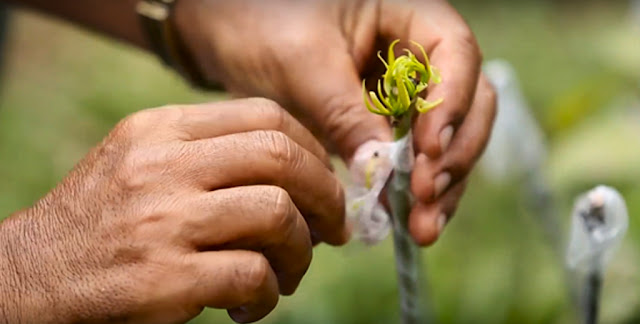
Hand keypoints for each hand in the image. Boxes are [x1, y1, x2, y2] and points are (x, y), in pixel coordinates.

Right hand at [0, 99, 345, 323]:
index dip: (312, 149)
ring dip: (299, 251)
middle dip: (325, 195)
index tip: (325, 181)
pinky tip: (247, 305)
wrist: (31, 277)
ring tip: (285, 273)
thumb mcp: (143, 163)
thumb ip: (210, 155)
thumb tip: (300, 170)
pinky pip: (252, 275)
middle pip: (281, 157)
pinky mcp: (164, 277)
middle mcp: (162, 166)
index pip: (264, 116)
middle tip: (331, 228)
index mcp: (161, 130)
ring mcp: (163, 220)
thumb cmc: (101, 221)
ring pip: (277, 214)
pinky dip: (266, 295)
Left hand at [174, 0, 496, 244]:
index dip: (452, 103)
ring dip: (443, 184)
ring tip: (424, 228)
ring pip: (448, 138)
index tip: (428, 150)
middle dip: (455, 154)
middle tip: (426, 197)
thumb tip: (382, 173)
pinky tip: (407, 220)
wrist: (226, 31)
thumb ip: (345, 113)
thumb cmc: (260, 22)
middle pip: (468, 103)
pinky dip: (413, 189)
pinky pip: (413, 158)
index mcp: (407, 16)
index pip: (456, 54)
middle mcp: (417, 53)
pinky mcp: (386, 123)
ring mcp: (405, 91)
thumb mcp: (303, 64)